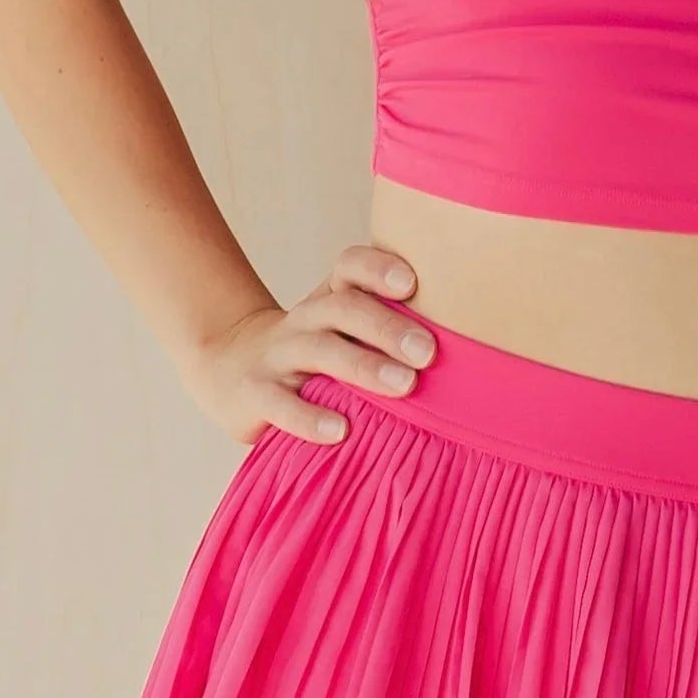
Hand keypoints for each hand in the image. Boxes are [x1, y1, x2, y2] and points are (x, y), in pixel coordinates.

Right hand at [185, 245, 436, 447]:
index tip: (412, 284)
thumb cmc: (311, 355)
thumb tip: (471, 357)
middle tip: (428, 352)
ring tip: (405, 387)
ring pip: (319, 350)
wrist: (226, 368)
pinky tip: (341, 431)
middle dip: (387, 327)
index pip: (351, 267)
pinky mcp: (254, 393)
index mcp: (331, 300)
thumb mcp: (342, 335)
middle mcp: (305, 320)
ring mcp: (278, 355)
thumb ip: (388, 335)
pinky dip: (310, 418)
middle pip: (344, 308)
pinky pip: (281, 404)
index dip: (379, 268)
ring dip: (363, 367)